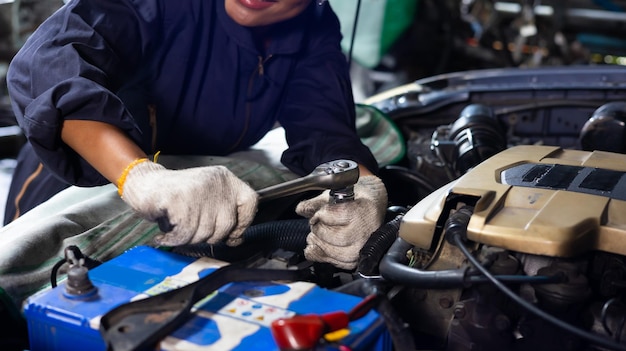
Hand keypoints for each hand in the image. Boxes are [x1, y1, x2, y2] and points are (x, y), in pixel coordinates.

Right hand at [120, 160, 257, 246]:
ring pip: (206, 232)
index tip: (231, 235)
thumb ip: (224, 215)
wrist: (144, 184)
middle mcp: (216, 181)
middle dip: (209, 236)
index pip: (250, 202)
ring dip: (189, 238)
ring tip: (177, 226)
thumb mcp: (207, 200)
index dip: (243, 223)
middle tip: (191, 230)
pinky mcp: (180, 199)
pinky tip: (166, 234)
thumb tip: (237, 240)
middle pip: (227, 225)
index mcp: (226, 179)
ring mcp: (198, 189)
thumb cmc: (177, 198)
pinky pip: (186, 233)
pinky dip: (175, 239)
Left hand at [296, 175, 387, 269]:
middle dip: (319, 230)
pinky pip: (333, 262)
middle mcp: (366, 233)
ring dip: (318, 243)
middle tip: (315, 223)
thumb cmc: (356, 200)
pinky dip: (320, 254)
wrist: (372, 208)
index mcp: (364, 212)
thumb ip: (317, 203)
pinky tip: (317, 245)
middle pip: (333, 237)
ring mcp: (361, 249)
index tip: (318, 213)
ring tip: (315, 234)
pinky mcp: (354, 261)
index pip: (335, 216)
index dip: (321, 214)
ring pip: (332, 252)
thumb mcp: (336, 194)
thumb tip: (301, 209)